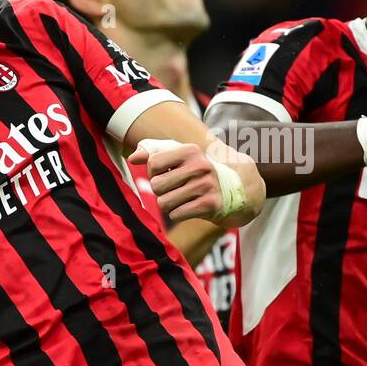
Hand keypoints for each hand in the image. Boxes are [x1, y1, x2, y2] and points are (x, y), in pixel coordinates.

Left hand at [128, 138, 263, 224]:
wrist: (234, 190)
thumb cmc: (197, 171)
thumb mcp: (179, 156)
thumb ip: (152, 152)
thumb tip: (132, 158)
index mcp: (191, 151)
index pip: (153, 163)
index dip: (154, 172)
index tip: (166, 172)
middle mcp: (200, 166)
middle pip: (156, 185)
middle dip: (160, 190)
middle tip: (174, 189)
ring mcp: (206, 186)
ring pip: (164, 203)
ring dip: (168, 204)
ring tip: (181, 199)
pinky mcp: (210, 205)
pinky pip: (176, 214)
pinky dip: (178, 214)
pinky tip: (189, 208)